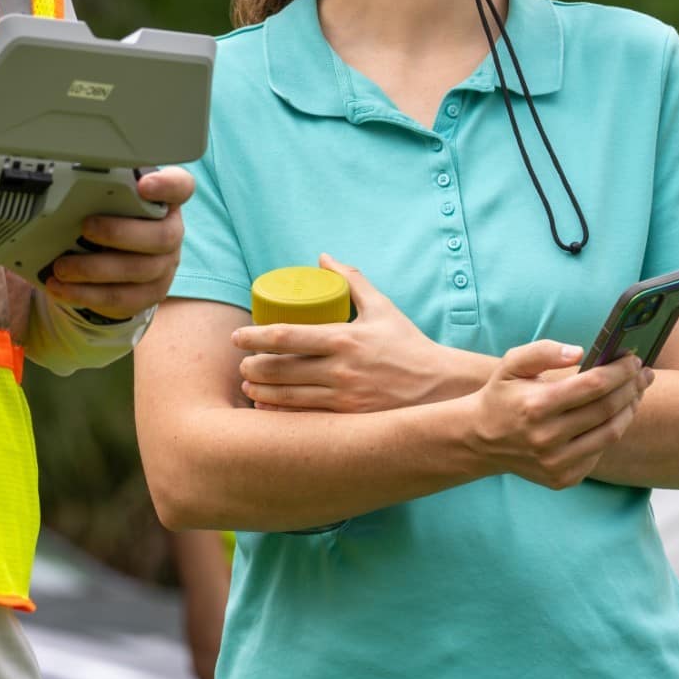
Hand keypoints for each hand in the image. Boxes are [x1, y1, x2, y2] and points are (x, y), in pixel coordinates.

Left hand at [42, 166, 191, 319]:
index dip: (166, 186)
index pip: (180, 187)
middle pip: (161, 237)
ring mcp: (165, 266)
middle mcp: (172, 232)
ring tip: (62, 267)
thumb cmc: (117, 218)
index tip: (143, 184)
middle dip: (118, 233)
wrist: (126, 257)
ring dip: (93, 269)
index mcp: (166, 201)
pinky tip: (61, 288)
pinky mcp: (151, 294)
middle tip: (85, 228)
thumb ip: (104, 191)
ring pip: (137, 271)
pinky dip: (86, 294)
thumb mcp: (115, 199)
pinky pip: (121, 298)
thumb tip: (65, 189)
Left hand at [231, 255, 472, 411]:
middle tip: (240, 363)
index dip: (256, 336)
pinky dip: (281, 414)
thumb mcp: (381, 307)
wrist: (440, 388)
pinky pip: (306, 419)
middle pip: (281, 369)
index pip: (287, 336)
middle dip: (253, 366)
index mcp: (344, 339)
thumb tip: (324, 257)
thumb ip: (352, 281)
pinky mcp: (349, 421)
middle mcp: (340, 370)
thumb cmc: (408, 345)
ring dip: (262, 391)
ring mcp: (344, 399)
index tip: (238, 336)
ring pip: (289, 397)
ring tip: (247, 385)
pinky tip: (267, 409)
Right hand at [462, 340, 653, 490]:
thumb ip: (543, 351)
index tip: (633, 359)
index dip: (619, 371)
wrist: (481, 440)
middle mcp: (547, 438)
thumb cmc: (502, 395)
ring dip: (629, 410)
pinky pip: (598, 453)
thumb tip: (579, 351)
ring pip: (609, 434)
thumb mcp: (511, 364)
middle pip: (606, 410)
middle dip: (631, 388)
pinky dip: (611, 431)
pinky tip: (614, 415)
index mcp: (536, 406)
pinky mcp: (563, 478)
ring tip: (635, 393)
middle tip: (644, 373)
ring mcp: (556, 463)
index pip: (592, 386)